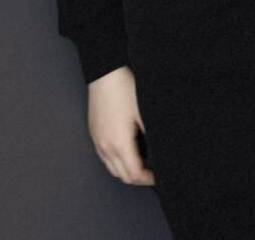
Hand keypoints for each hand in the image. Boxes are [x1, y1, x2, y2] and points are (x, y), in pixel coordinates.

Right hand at [87, 65, 155, 185]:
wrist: (105, 73)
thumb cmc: (124, 88)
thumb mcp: (144, 112)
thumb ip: (152, 136)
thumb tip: (160, 150)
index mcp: (119, 143)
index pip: (133, 174)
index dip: (148, 179)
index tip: (158, 175)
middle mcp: (105, 146)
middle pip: (121, 176)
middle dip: (138, 178)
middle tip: (152, 171)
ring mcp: (97, 141)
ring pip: (111, 168)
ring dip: (126, 170)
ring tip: (141, 162)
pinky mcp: (94, 134)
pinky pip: (104, 157)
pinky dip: (116, 161)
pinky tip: (127, 150)